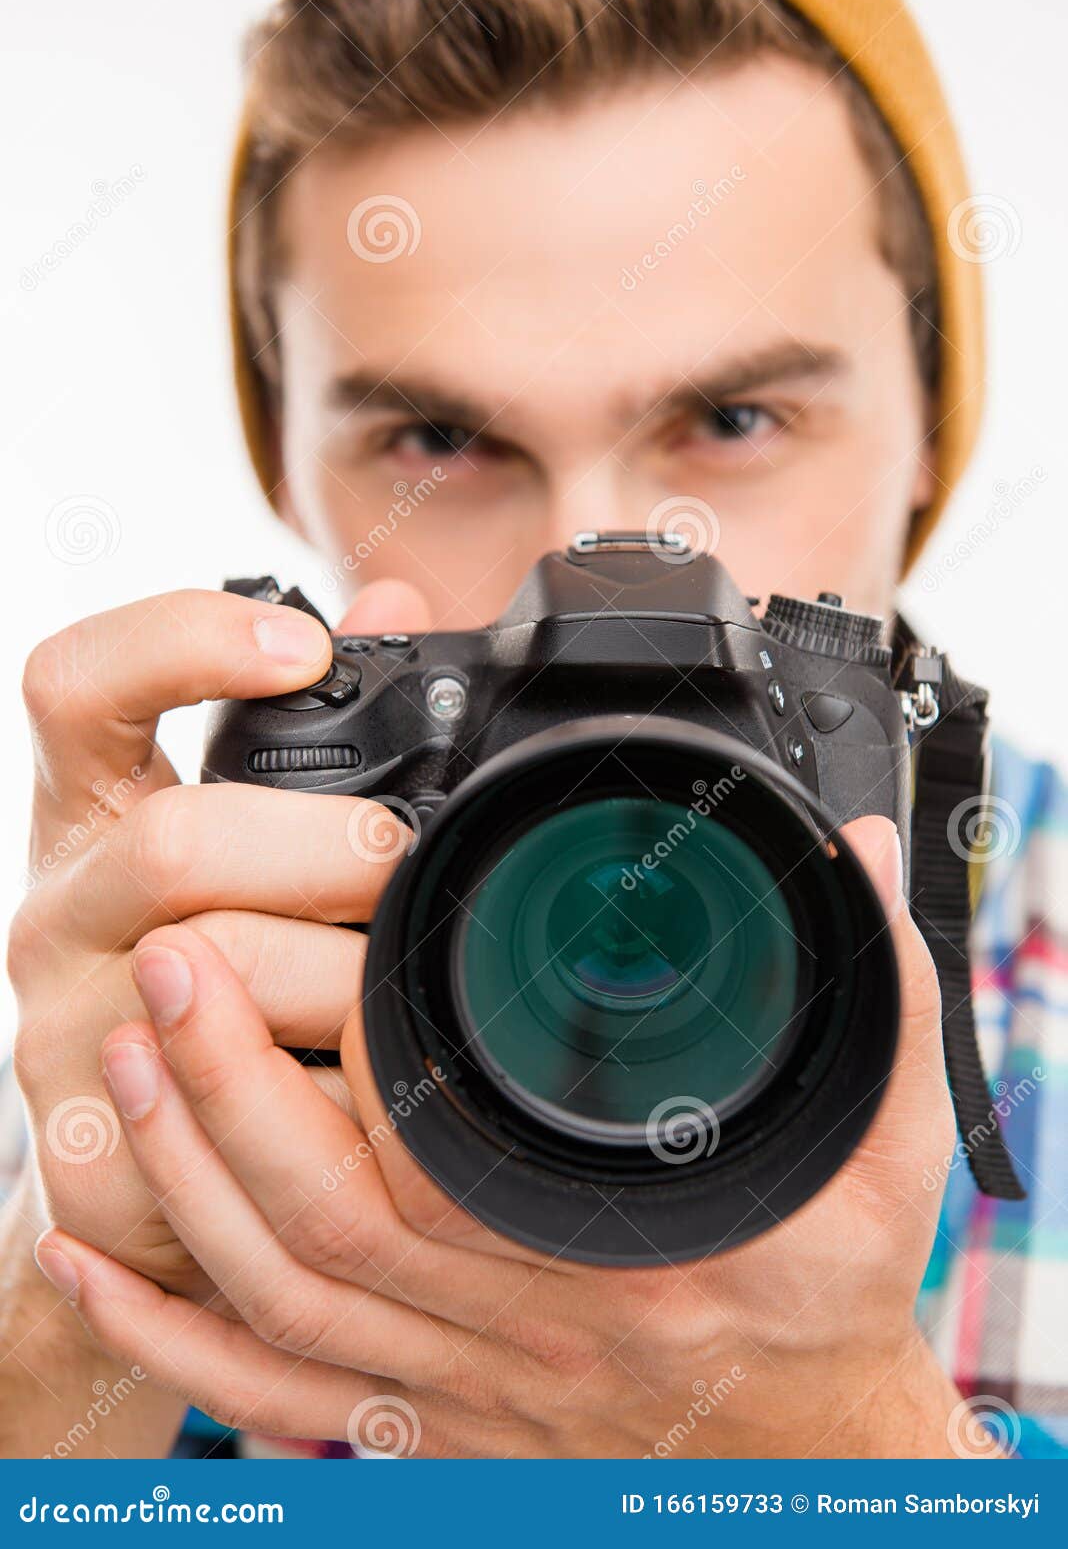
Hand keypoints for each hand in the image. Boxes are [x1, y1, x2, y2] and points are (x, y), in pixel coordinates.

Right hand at [10, 579, 422, 1297]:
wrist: (132, 1162)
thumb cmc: (215, 963)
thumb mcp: (244, 836)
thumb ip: (315, 725)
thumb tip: (393, 603)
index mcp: (89, 815)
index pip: (75, 685)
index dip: (181, 642)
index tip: (301, 645)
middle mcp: (55, 911)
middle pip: (176, 843)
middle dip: (328, 850)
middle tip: (403, 872)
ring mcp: (60, 1031)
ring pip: (214, 976)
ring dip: (344, 981)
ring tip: (406, 988)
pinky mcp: (89, 1151)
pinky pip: (227, 1118)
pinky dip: (326, 1101)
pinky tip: (372, 1092)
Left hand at [38, 814, 987, 1456]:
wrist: (808, 1454)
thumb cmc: (831, 1291)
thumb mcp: (883, 1142)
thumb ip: (882, 991)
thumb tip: (858, 853)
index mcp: (618, 1251)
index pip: (449, 1161)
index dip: (355, 1058)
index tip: (306, 935)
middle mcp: (521, 1331)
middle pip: (327, 1221)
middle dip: (225, 1087)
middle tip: (169, 964)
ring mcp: (460, 1389)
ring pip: (278, 1301)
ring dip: (180, 1179)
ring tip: (122, 1056)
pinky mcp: (423, 1426)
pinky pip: (264, 1396)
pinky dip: (160, 1337)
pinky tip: (82, 1261)